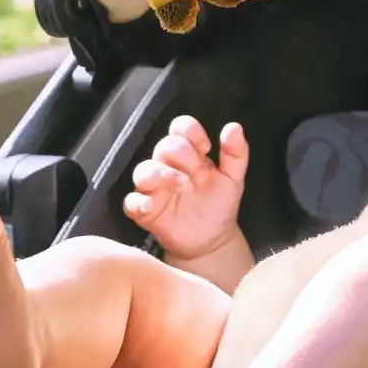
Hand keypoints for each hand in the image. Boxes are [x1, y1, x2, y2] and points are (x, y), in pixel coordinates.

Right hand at [123, 115, 248, 263]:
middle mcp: (168, 166)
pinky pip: (131, 202)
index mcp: (189, 153)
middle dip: (182, 154)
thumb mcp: (233, 178)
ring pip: (143, 170)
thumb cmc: (219, 203)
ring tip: (185, 186)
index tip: (206, 148)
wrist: (212, 240)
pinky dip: (137, 202)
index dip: (190, 131)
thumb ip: (236, 153)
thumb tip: (234, 126)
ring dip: (162, 174)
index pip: (180, 128)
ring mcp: (155, 188)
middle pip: (164, 146)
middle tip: (199, 174)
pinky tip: (150, 206)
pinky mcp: (145, 211)